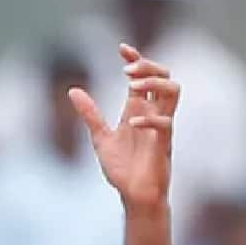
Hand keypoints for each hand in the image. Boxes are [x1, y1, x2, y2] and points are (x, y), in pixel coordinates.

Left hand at [69, 44, 179, 215]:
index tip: (121, 49)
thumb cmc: (122, 169)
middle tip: (126, 70)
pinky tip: (133, 122)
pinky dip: (150, 119)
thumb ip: (90, 114)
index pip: (142, 76)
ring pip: (173, 92)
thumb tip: (73, 90)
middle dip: (148, 66)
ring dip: (155, 83)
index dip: (135, 59)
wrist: (133, 196)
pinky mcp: (163, 144)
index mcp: (137, 110)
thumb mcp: (100, 138)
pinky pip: (165, 123)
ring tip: (133, 85)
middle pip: (163, 76)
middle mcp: (151, 113)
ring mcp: (160, 127)